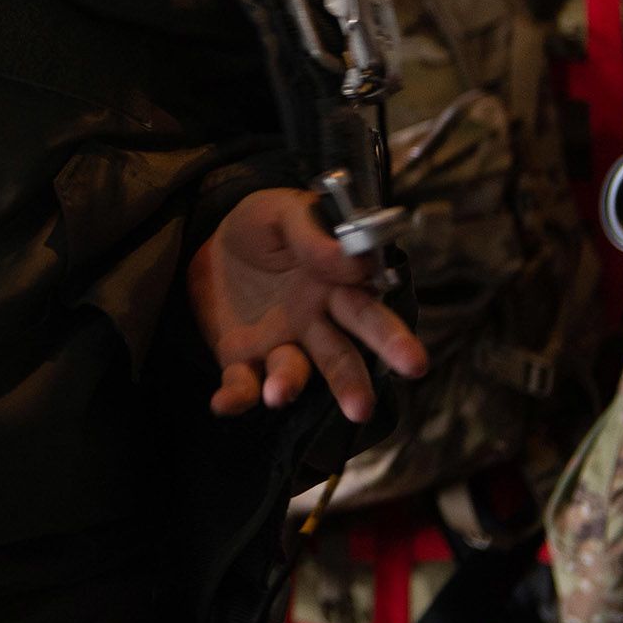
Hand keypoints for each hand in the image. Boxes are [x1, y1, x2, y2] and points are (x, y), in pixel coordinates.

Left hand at [188, 187, 427, 423]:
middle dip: (354, 381)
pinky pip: (242, 383)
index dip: (390, 337)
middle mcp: (315, 324)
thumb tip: (352, 260)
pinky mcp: (242, 359)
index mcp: (335, 288)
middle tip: (363, 408)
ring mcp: (280, 344)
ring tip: (279, 393)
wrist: (214, 244)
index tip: (407, 358)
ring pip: (294, 372)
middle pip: (341, 355)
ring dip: (288, 384)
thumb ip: (312, 234)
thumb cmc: (264, 226)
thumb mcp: (282, 213)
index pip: (368, 314)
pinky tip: (223, 403)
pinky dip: (236, 396)